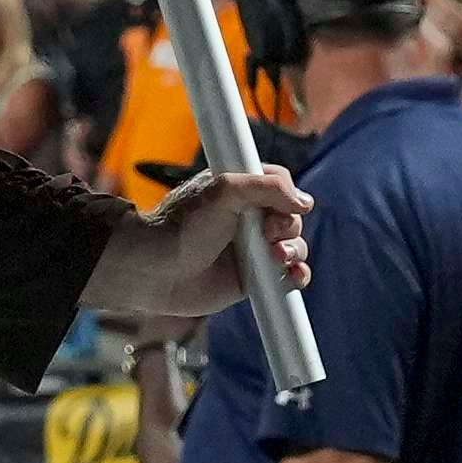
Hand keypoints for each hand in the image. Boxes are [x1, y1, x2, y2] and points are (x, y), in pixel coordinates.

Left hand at [89, 165, 314, 320]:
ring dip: (295, 251)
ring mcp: (252, 249)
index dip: (287, 195)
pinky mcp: (252, 278)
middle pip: (291, 218)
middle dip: (289, 226)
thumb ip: (267, 187)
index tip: (282, 205)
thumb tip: (305, 202)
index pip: (280, 185)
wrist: (157, 269)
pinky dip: (297, 276)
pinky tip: (294, 275)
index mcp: (240, 190)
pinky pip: (286, 276)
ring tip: (276, 256)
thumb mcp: (224, 191)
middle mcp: (248, 219)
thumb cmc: (181, 226)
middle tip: (267, 233)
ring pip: (294, 246)